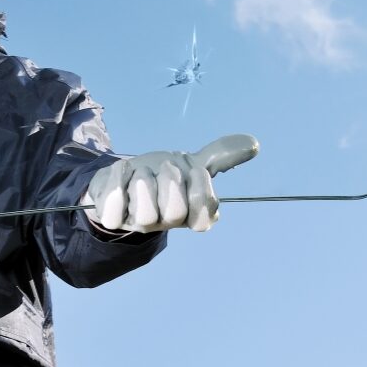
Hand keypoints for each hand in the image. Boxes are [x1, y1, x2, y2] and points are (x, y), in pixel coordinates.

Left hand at [82, 134, 258, 232]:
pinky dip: (117, 181)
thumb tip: (253, 143)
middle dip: (171, 181)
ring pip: (146, 213)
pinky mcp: (113, 218)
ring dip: (144, 180)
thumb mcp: (192, 163)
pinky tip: (122, 169)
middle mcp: (167, 223)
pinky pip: (114, 207)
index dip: (201, 189)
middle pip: (175, 213)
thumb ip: (221, 156)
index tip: (194, 169)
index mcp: (191, 214)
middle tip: (165, 167)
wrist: (125, 177)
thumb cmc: (163, 174)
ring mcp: (139, 224)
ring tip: (142, 171)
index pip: (205, 216)